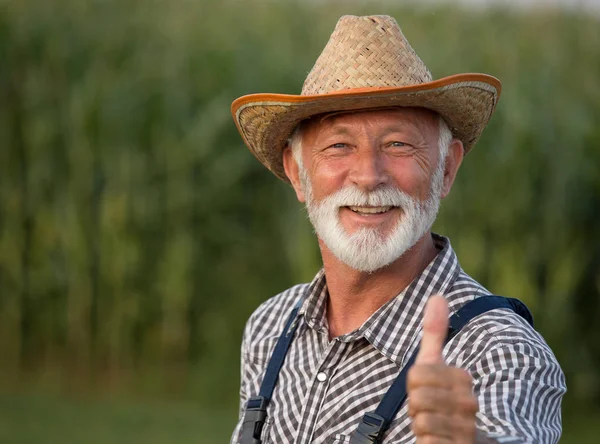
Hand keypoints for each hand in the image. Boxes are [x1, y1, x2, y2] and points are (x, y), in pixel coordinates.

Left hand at [407, 295, 478, 443]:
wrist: (462, 440)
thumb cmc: (442, 399)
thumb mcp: (435, 366)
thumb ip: (435, 333)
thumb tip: (437, 295)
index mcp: (464, 381)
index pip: (417, 374)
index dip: (414, 383)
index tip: (427, 389)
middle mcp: (470, 405)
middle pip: (418, 397)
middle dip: (416, 406)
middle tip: (428, 408)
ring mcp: (467, 431)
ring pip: (422, 421)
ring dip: (421, 425)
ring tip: (434, 424)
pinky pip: (428, 441)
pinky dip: (427, 442)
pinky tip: (438, 440)